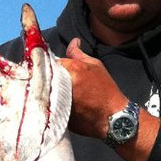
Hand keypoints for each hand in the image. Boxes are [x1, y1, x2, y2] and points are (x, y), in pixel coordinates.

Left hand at [58, 38, 158, 160]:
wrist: (114, 119)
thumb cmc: (107, 91)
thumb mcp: (96, 66)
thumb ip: (79, 54)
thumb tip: (73, 41)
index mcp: (72, 69)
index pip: (51, 61)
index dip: (53, 65)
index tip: (57, 70)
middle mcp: (63, 84)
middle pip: (46, 76)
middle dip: (50, 78)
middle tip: (59, 83)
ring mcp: (59, 100)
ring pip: (46, 91)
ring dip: (50, 91)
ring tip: (60, 95)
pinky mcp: (58, 115)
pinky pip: (50, 106)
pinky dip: (53, 105)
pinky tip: (62, 106)